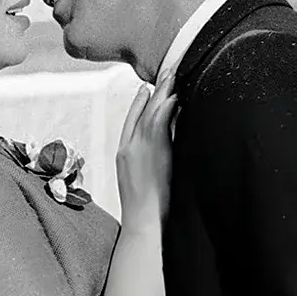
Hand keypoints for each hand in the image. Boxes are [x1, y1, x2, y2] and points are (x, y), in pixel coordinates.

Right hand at [115, 77, 175, 231]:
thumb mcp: (143, 178)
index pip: (130, 121)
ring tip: (172, 77)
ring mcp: (137, 148)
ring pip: (149, 114)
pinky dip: (165, 108)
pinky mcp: (149, 152)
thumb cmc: (146, 208)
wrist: (142, 222)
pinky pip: (157, 123)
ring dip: (162, 93)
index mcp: (123, 153)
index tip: (147, 88)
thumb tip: (166, 144)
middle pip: (139, 112)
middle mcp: (127, 147)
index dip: (139, 103)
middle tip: (164, 73)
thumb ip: (150, 159)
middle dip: (153, 91)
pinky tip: (173, 97)